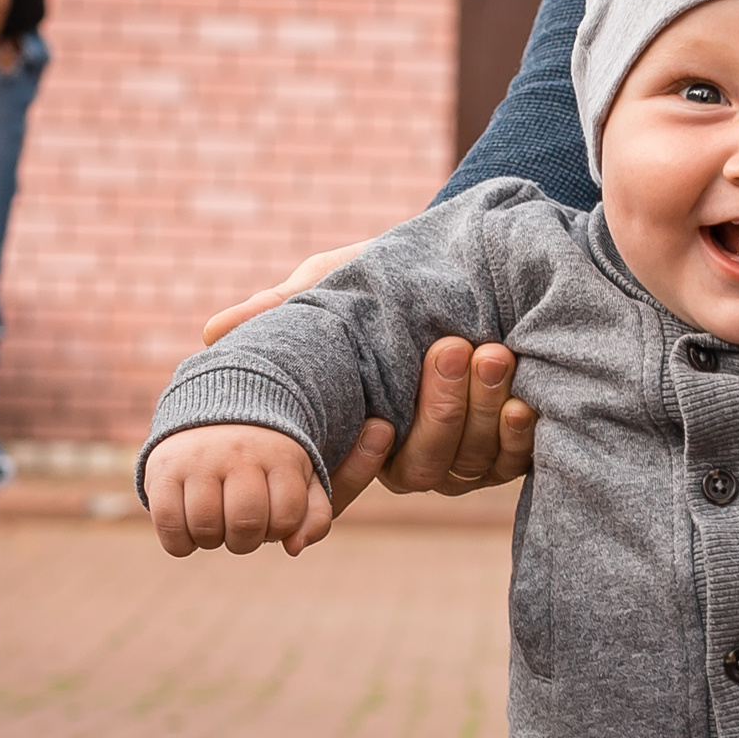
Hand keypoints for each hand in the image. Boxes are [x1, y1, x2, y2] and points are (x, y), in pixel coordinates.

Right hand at [147, 424, 331, 556]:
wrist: (214, 412)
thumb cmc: (265, 461)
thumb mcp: (300, 480)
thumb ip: (313, 517)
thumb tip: (294, 548)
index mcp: (280, 455)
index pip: (286, 516)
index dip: (279, 530)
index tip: (271, 517)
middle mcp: (238, 453)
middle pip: (245, 524)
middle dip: (245, 541)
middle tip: (240, 527)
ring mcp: (198, 460)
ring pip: (205, 527)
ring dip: (212, 541)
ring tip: (216, 523)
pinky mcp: (161, 470)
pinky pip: (169, 525)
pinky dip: (180, 543)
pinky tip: (190, 530)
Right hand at [204, 247, 539, 514]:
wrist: (464, 260)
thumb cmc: (386, 275)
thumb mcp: (332, 283)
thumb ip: (283, 308)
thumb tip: (213, 333)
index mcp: (364, 433)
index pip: (358, 477)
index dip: (367, 464)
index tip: (381, 419)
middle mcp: (414, 455)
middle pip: (425, 466)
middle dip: (442, 410)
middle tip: (451, 348)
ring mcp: (466, 456)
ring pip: (474, 461)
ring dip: (485, 410)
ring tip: (493, 353)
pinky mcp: (514, 448)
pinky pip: (519, 461)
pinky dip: (522, 437)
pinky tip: (525, 403)